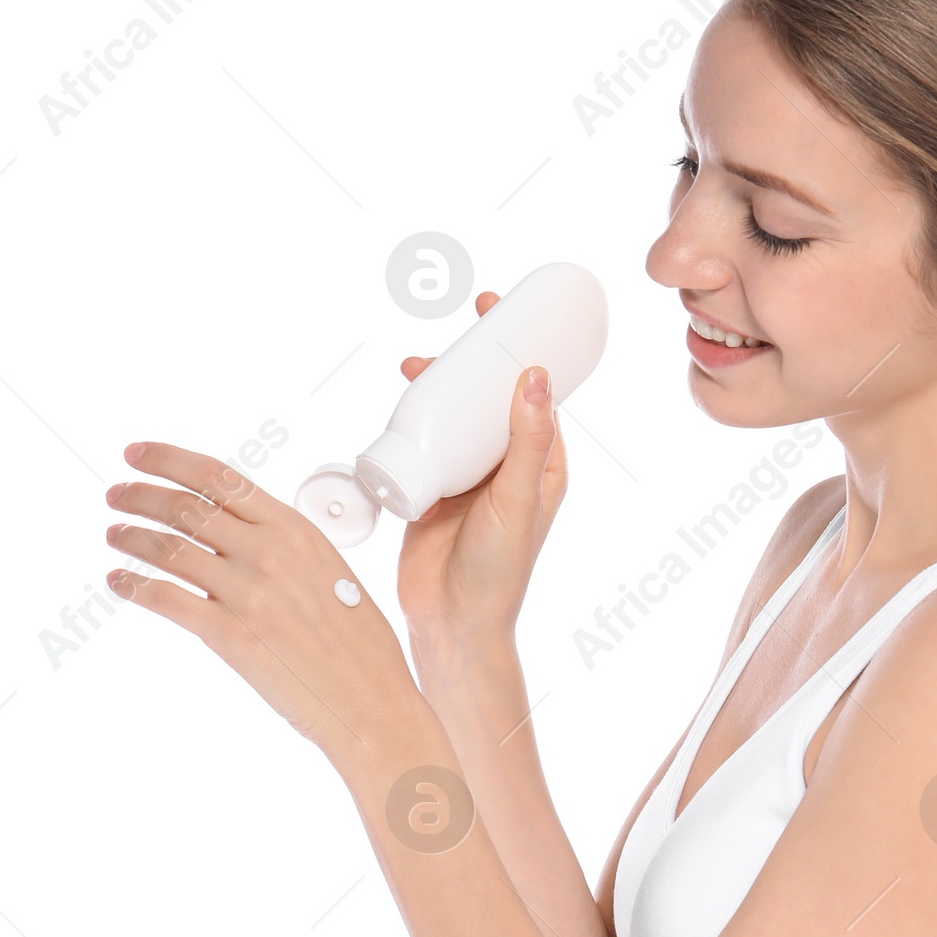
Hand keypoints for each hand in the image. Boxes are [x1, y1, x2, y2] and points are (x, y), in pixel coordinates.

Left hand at [103, 443, 423, 767]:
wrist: (370, 700)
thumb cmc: (360, 646)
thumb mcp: (334, 575)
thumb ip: (288, 550)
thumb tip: (243, 538)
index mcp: (297, 531)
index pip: (221, 479)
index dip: (170, 461)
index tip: (140, 454)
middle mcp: (269, 553)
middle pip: (187, 508)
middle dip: (141, 495)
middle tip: (117, 494)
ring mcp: (247, 592)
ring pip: (170, 549)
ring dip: (132, 537)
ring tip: (115, 533)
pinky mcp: (228, 634)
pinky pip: (165, 599)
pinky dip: (134, 587)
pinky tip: (120, 582)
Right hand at [395, 290, 567, 653]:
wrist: (452, 624)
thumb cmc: (499, 571)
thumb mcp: (517, 499)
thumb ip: (526, 441)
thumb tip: (537, 375)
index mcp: (541, 462)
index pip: (535, 392)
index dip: (520, 349)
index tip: (500, 313)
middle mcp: (505, 464)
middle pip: (488, 396)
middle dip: (470, 360)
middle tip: (454, 331)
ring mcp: (466, 476)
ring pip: (451, 416)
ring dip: (435, 387)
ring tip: (414, 369)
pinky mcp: (430, 489)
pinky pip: (420, 444)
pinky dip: (408, 421)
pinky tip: (396, 407)